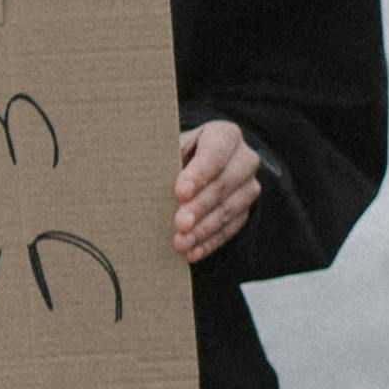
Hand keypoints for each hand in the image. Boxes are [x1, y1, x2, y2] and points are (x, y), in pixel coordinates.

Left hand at [172, 119, 260, 265]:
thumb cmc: (182, 153)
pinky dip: (209, 243)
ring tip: (182, 243)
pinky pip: (230, 230)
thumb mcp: (175, 147)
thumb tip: (139, 173)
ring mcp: (249, 186)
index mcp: (225, 135)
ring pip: (228, 210)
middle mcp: (245, 159)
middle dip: (199, 207)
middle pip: (223, 185)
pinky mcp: (246, 210)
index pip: (214, 155)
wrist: (205, 164)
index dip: (198, 175)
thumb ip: (166, 158)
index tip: (180, 192)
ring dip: (203, 230)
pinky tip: (193, 253)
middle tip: (180, 224)